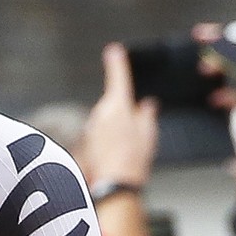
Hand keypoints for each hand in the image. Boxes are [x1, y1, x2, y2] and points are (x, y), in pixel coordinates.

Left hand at [77, 43, 157, 187]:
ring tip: (125, 150)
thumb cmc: (133, 159)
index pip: (118, 78)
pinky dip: (108, 142)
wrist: (115, 184)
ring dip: (115, 130)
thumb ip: (146, 115)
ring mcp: (92, 127)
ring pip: (107, 121)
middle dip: (124, 114)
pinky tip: (115, 156)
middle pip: (114, 104)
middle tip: (135, 135)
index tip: (114, 51)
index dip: (117, 64)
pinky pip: (101, 135)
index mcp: (118, 105)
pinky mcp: (86, 141)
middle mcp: (101, 112)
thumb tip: (146, 106)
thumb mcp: (148, 133)